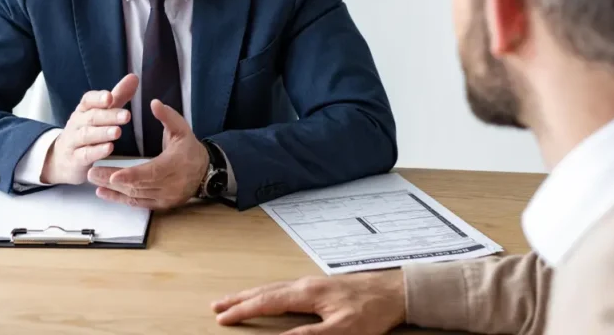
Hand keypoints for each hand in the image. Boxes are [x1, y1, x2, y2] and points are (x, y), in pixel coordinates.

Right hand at [40, 74, 138, 184]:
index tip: (110, 97)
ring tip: (118, 132)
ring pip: (87, 135)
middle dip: (109, 116)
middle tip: (127, 116)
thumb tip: (134, 77)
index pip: (88, 100)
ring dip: (103, 133)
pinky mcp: (75, 159)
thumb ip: (118, 96)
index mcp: (84, 110)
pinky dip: (96, 152)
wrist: (62, 159)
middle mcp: (77, 123)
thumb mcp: (101, 113)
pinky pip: (85, 154)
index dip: (98, 98)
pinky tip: (109, 148)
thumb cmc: (87, 131)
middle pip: (92, 117)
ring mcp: (74, 141)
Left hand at [87, 99, 207, 208]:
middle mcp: (170, 185)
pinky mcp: (161, 205)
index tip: (112, 176)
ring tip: (93, 180)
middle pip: (138, 186)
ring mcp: (165, 198)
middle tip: (91, 173)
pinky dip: (119, 199)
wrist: (205, 172)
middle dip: (113, 181)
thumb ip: (168, 116)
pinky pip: (138, 204)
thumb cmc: (189, 148)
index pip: (150, 173)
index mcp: (175, 165)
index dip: (131, 176)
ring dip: (113, 190)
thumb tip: (154, 103)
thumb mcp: (182, 129)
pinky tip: (103, 193)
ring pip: (135, 196)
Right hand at [211, 271, 405, 334]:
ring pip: (273, 288)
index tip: (223, 318)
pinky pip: (284, 288)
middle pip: (264, 291)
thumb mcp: (341, 330)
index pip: (266, 302)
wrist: (396, 292)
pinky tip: (269, 297)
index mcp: (306, 293)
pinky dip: (267, 293)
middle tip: (217, 306)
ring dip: (251, 295)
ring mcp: (312, 283)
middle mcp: (305, 284)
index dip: (243, 310)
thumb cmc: (372, 311)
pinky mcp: (320, 287)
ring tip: (235, 300)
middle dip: (239, 299)